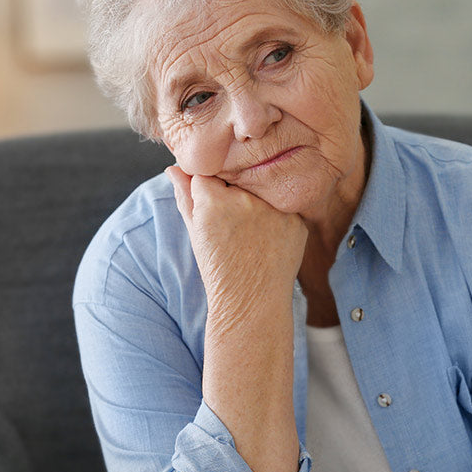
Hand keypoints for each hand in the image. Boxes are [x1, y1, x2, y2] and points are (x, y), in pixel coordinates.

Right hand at [165, 166, 306, 317]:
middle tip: (234, 226)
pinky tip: (269, 241)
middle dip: (233, 193)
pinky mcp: (297, 221)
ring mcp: (275, 210)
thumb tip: (174, 167)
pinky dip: (277, 218)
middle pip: (237, 178)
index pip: (208, 173)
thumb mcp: (195, 233)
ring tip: (251, 235)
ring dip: (256, 203)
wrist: (251, 304)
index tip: (210, 207)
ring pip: (262, 189)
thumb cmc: (218, 270)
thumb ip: (185, 196)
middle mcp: (246, 200)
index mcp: (214, 200)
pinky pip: (284, 206)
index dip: (208, 190)